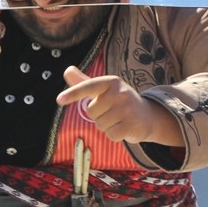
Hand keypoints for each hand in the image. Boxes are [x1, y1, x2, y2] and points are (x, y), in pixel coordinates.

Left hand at [57, 65, 183, 146]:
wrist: (148, 116)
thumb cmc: (119, 102)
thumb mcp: (104, 90)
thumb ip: (84, 82)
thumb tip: (67, 70)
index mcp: (111, 82)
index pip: (88, 86)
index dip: (73, 93)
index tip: (59, 99)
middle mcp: (120, 92)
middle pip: (91, 111)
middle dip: (98, 115)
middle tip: (112, 112)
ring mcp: (127, 108)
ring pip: (100, 124)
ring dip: (106, 126)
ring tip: (118, 119)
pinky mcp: (132, 124)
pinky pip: (110, 135)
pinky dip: (114, 135)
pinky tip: (123, 128)